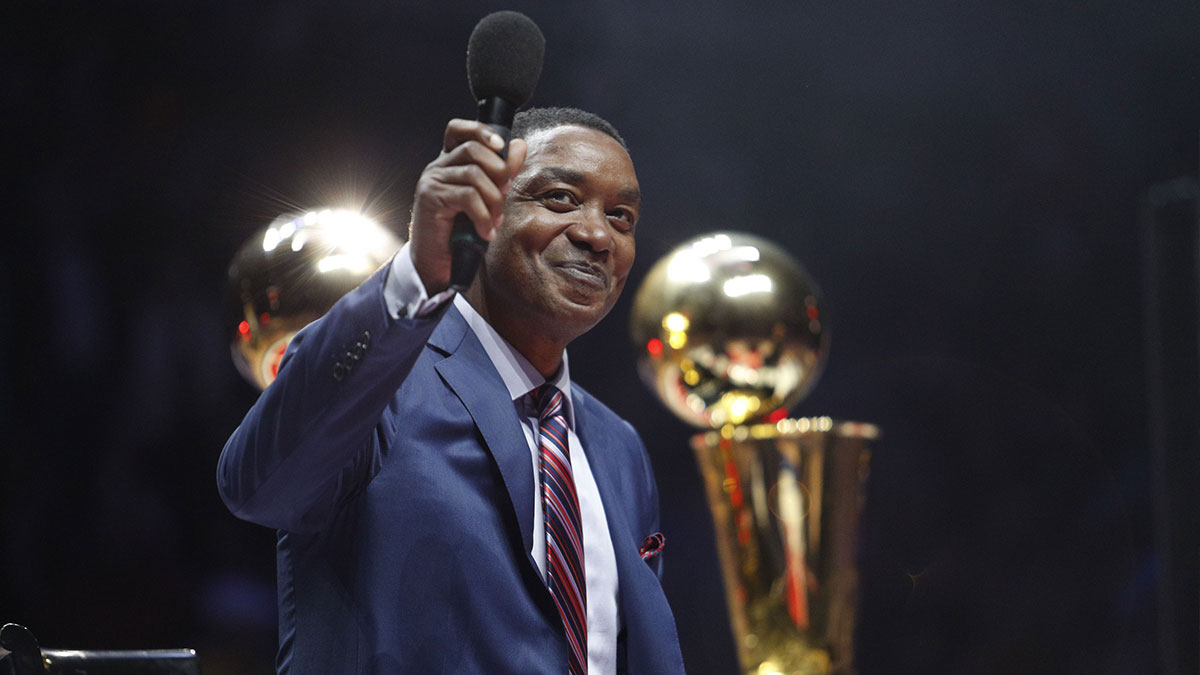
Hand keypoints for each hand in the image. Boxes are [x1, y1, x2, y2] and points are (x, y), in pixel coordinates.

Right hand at [409, 119, 527, 294]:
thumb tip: (519, 145)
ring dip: (493, 199)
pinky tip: (485, 232)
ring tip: (495, 220)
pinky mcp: (431, 198)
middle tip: (504, 196)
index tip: (501, 146)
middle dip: (498, 172)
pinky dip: (483, 216)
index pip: (458, 129)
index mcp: (450, 162)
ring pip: (474, 174)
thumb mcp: (488, 197)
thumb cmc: (462, 231)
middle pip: (473, 149)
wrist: (438, 263)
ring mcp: (432, 181)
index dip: (480, 130)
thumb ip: (502, 171)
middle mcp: (437, 167)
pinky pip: (468, 197)